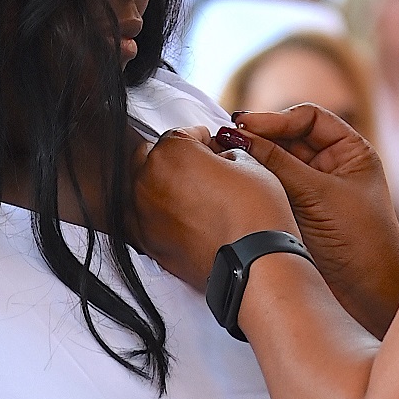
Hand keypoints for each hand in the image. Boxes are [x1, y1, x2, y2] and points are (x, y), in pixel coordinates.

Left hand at [133, 129, 296, 291]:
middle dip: (174, 159)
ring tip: (192, 197)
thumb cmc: (256, 214)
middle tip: (199, 170)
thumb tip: (219, 156)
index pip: (180, 134)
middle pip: (152, 157)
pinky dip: (157, 214)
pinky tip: (181, 218)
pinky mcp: (146, 241)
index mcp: (171, 151)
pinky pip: (143, 218)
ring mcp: (142, 212)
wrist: (253, 264)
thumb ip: (225, 152)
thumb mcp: (251, 164)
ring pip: (143, 188)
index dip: (199, 139)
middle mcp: (147, 178)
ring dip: (161, 186)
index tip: (210, 146)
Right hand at [234, 106, 398, 338]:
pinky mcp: (298, 212)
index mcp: (351, 151)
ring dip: (256, 159)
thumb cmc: (361, 242)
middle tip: (228, 137)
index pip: (309, 118)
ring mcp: (314, 189)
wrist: (367, 293)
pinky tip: (238, 179)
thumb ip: (280, 163)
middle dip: (261, 137)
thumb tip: (242, 135)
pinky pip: (273, 188)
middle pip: (289, 138)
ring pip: (278, 163)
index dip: (277, 119)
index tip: (246, 124)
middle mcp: (333, 166)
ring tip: (229, 155)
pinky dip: (257, 182)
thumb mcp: (320, 194)